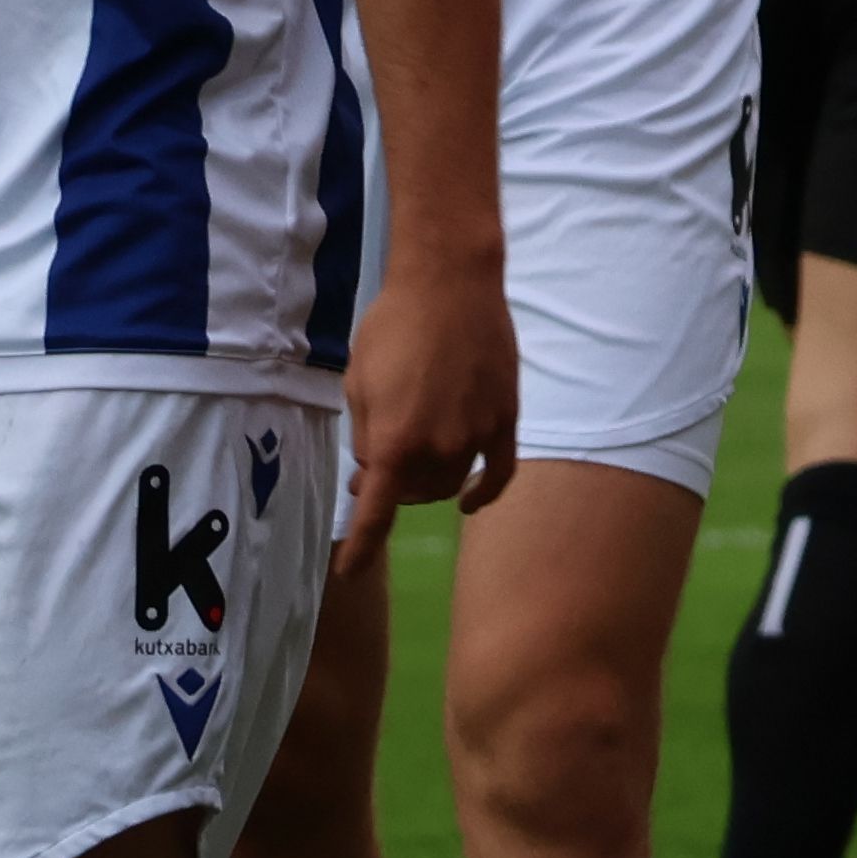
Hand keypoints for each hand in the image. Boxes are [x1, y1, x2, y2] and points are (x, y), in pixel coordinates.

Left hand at [334, 263, 519, 580]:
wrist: (451, 283)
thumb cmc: (392, 327)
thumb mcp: (358, 383)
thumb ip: (367, 435)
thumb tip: (376, 468)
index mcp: (394, 441)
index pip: (377, 514)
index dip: (362, 550)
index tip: (350, 574)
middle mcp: (439, 448)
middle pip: (414, 494)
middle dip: (391, 488)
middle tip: (374, 470)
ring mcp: (477, 436)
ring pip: (451, 483)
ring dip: (428, 482)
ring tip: (413, 460)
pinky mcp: (506, 419)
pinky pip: (499, 473)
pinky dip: (485, 493)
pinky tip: (472, 501)